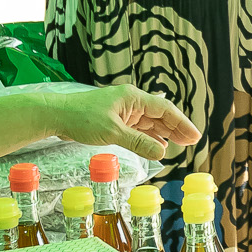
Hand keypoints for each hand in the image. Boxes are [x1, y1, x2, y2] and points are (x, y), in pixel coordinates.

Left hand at [32, 84, 199, 159]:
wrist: (57, 115)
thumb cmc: (82, 119)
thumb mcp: (112, 133)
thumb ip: (139, 143)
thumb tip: (162, 152)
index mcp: (133, 98)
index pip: (165, 110)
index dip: (181, 123)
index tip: (195, 136)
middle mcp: (131, 102)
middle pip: (160, 115)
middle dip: (176, 129)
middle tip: (192, 143)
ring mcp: (123, 111)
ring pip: (150, 123)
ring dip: (164, 134)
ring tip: (179, 145)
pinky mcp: (115, 120)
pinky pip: (138, 128)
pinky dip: (149, 137)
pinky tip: (157, 146)